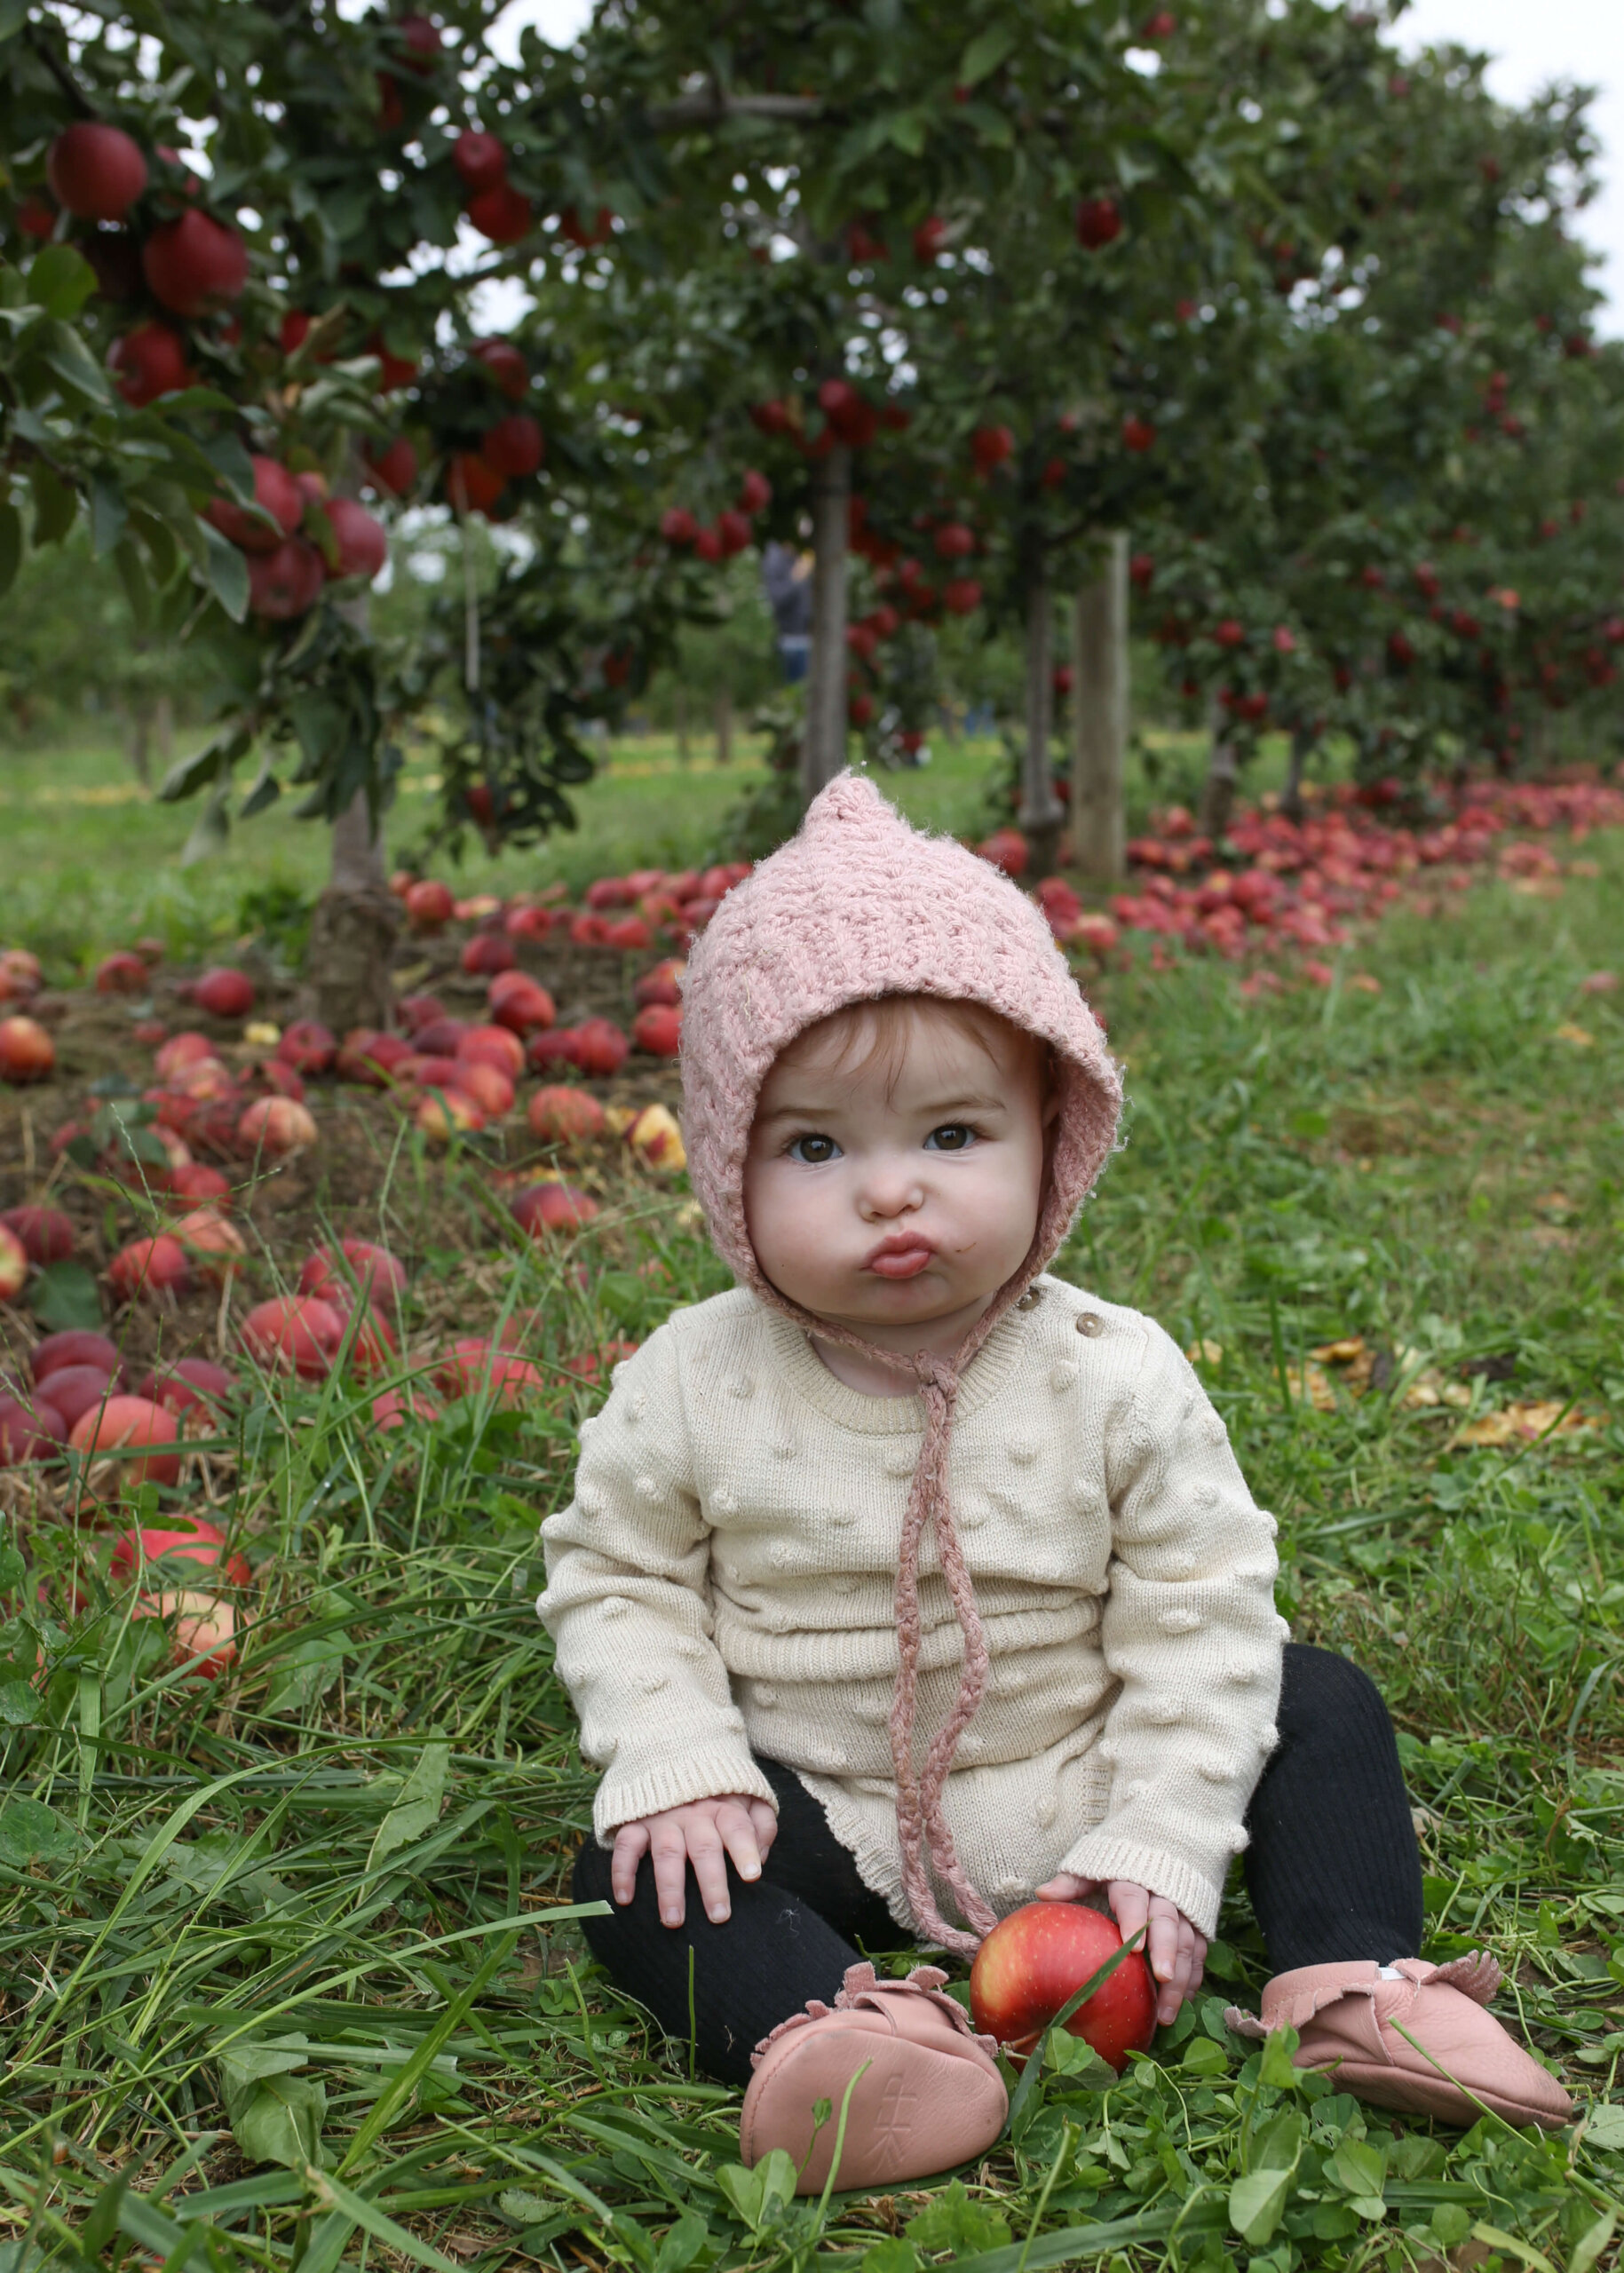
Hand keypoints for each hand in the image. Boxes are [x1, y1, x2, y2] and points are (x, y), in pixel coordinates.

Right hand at [610, 1794, 778, 1928]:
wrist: (674, 1757)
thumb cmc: (719, 1792)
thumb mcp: (748, 1797)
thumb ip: (762, 1823)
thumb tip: (762, 1857)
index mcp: (724, 1807)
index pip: (737, 1827)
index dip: (745, 1850)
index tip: (752, 1876)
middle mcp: (694, 1814)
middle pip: (704, 1848)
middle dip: (712, 1883)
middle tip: (719, 1916)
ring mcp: (663, 1818)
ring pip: (667, 1854)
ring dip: (669, 1888)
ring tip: (674, 1921)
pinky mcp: (636, 1821)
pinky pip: (626, 1846)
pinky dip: (622, 1871)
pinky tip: (625, 1899)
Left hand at [1034, 1873, 1206, 2027]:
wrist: (1163, 1842)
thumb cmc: (1118, 1862)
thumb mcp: (1094, 1865)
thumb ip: (1073, 1882)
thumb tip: (1042, 1894)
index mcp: (1131, 1878)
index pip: (1133, 1899)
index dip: (1134, 1920)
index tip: (1132, 1948)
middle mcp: (1162, 1892)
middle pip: (1167, 1922)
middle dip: (1167, 1951)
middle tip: (1162, 1979)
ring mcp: (1183, 1908)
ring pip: (1187, 1941)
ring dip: (1180, 1976)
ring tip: (1167, 2012)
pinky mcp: (1197, 1922)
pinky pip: (1199, 1951)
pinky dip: (1193, 1977)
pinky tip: (1183, 2002)